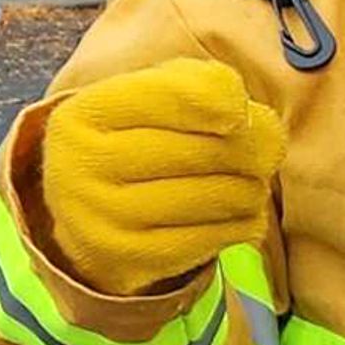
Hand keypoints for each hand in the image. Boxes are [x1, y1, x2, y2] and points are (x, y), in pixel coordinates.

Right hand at [36, 57, 284, 296]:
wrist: (87, 215)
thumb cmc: (135, 142)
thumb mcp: (150, 98)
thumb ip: (202, 86)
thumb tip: (249, 117)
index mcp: (86, 112)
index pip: (173, 96)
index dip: (223, 99)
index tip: (238, 110)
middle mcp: (84, 164)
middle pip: (208, 150)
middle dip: (251, 149)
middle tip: (261, 152)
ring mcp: (104, 217)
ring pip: (224, 195)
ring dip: (252, 188)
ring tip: (245, 182)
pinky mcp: (132, 259)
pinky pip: (221, 236)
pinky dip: (245, 222)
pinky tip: (235, 213)